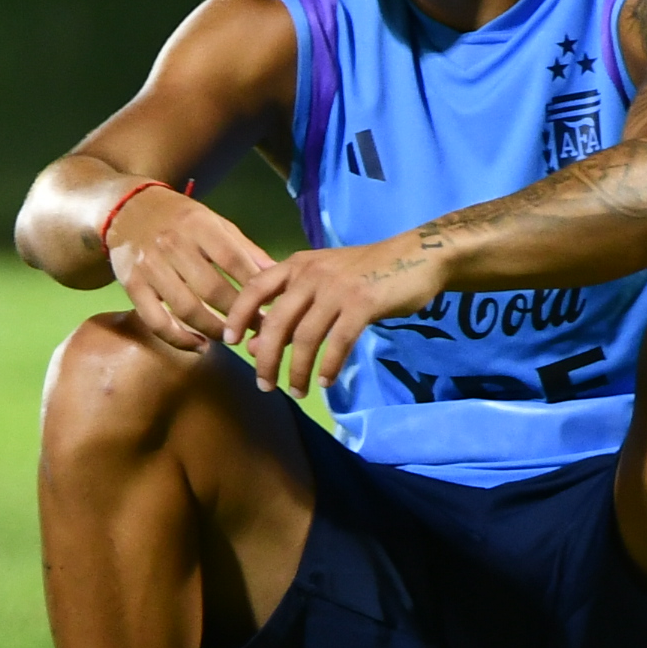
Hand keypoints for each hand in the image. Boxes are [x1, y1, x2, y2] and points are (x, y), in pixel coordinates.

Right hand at [102, 186, 277, 354]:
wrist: (126, 209)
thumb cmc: (178, 218)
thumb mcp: (214, 221)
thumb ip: (244, 249)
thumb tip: (278, 275)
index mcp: (198, 225)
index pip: (233, 260)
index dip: (256, 287)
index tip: (274, 307)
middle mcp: (172, 245)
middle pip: (212, 289)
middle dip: (240, 314)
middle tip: (258, 330)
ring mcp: (150, 267)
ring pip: (186, 309)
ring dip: (214, 329)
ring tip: (232, 338)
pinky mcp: (132, 286)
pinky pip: (156, 321)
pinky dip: (179, 339)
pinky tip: (199, 346)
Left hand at [222, 239, 442, 399]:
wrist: (416, 256)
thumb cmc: (364, 273)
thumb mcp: (321, 283)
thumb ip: (290, 310)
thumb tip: (255, 346)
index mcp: (296, 265)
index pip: (254, 288)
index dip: (238, 314)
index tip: (230, 341)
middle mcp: (311, 274)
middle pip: (276, 322)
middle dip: (267, 358)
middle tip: (265, 385)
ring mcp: (337, 288)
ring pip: (306, 337)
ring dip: (298, 370)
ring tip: (297, 391)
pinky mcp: (363, 303)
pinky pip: (337, 342)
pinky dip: (328, 366)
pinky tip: (325, 382)